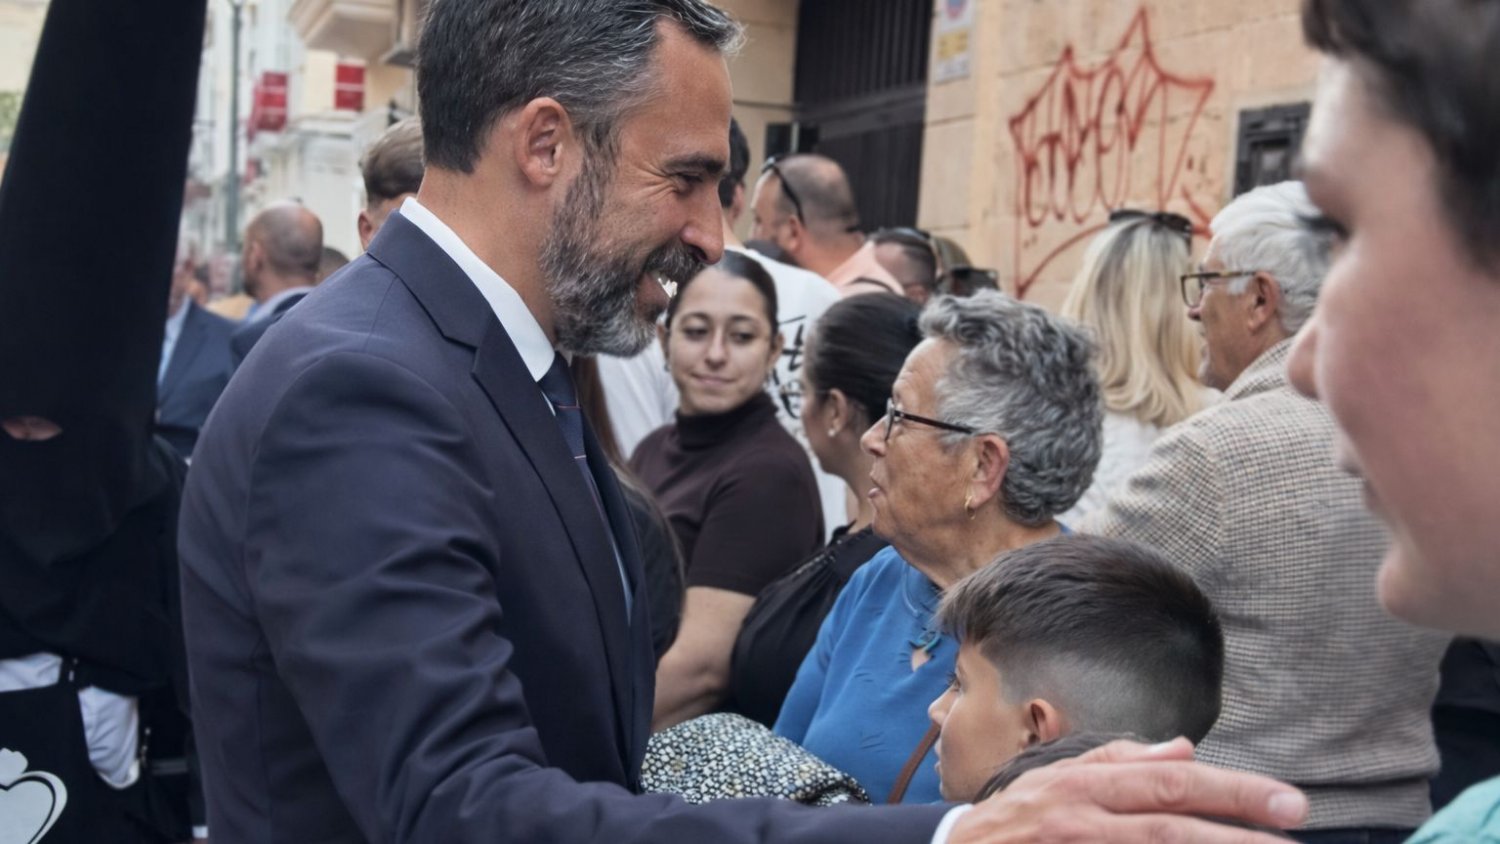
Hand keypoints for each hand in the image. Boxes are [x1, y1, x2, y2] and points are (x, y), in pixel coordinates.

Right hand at [947, 738, 1307, 842]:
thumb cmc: (1012, 821)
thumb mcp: (1056, 779)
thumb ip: (1117, 762)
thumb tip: (1181, 748)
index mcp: (1083, 784)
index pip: (1170, 781)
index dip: (1233, 790)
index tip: (1290, 804)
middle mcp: (1079, 816)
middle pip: (1171, 821)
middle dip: (1239, 828)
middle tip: (1295, 830)